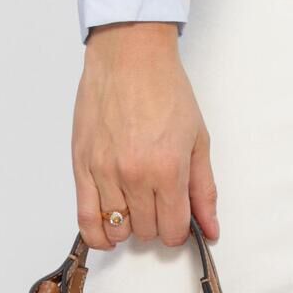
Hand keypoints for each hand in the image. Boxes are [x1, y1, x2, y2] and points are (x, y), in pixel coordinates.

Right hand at [72, 22, 219, 250]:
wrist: (129, 57)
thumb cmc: (165, 89)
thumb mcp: (198, 140)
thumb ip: (204, 189)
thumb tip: (210, 228)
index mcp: (168, 169)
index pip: (172, 229)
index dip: (178, 231)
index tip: (179, 220)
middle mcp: (135, 175)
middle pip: (146, 231)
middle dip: (156, 224)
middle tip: (159, 203)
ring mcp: (104, 172)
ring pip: (117, 229)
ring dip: (129, 226)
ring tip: (135, 207)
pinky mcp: (81, 166)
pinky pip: (85, 219)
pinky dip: (97, 234)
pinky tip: (108, 234)